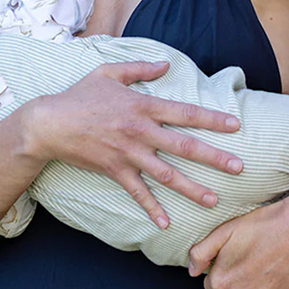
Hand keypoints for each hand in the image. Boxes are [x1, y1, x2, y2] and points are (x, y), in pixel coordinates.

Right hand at [26, 60, 243, 228]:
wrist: (49, 123)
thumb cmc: (79, 95)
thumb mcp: (109, 73)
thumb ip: (140, 68)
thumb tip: (166, 64)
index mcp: (143, 106)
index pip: (186, 113)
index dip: (213, 119)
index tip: (236, 125)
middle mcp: (141, 131)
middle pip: (185, 146)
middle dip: (215, 158)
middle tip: (239, 168)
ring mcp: (128, 154)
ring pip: (167, 174)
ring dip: (192, 189)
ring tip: (214, 200)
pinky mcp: (115, 171)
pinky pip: (137, 193)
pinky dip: (152, 209)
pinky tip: (166, 224)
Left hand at [187, 194, 288, 288]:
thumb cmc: (261, 226)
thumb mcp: (223, 231)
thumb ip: (200, 253)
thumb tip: (191, 272)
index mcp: (220, 281)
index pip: (211, 284)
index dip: (221, 269)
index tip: (234, 256)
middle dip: (234, 281)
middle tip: (249, 258)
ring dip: (251, 288)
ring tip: (263, 263)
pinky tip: (275, 271)